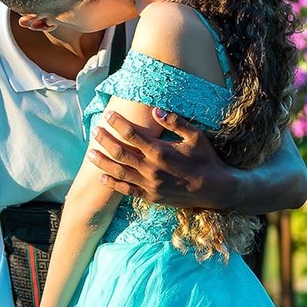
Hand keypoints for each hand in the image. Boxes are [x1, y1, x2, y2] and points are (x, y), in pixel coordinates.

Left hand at [86, 109, 241, 209]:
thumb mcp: (196, 136)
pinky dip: (113, 183)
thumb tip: (155, 109)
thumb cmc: (206, 159)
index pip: (132, 134)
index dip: (117, 123)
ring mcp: (149, 184)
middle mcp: (151, 168)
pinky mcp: (150, 196)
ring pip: (119, 172)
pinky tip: (102, 177)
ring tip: (90, 154)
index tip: (107, 115)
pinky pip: (126, 190)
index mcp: (160, 151)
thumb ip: (175, 122)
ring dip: (103, 162)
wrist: (216, 190)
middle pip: (120, 152)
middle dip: (105, 140)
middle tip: (95, 131)